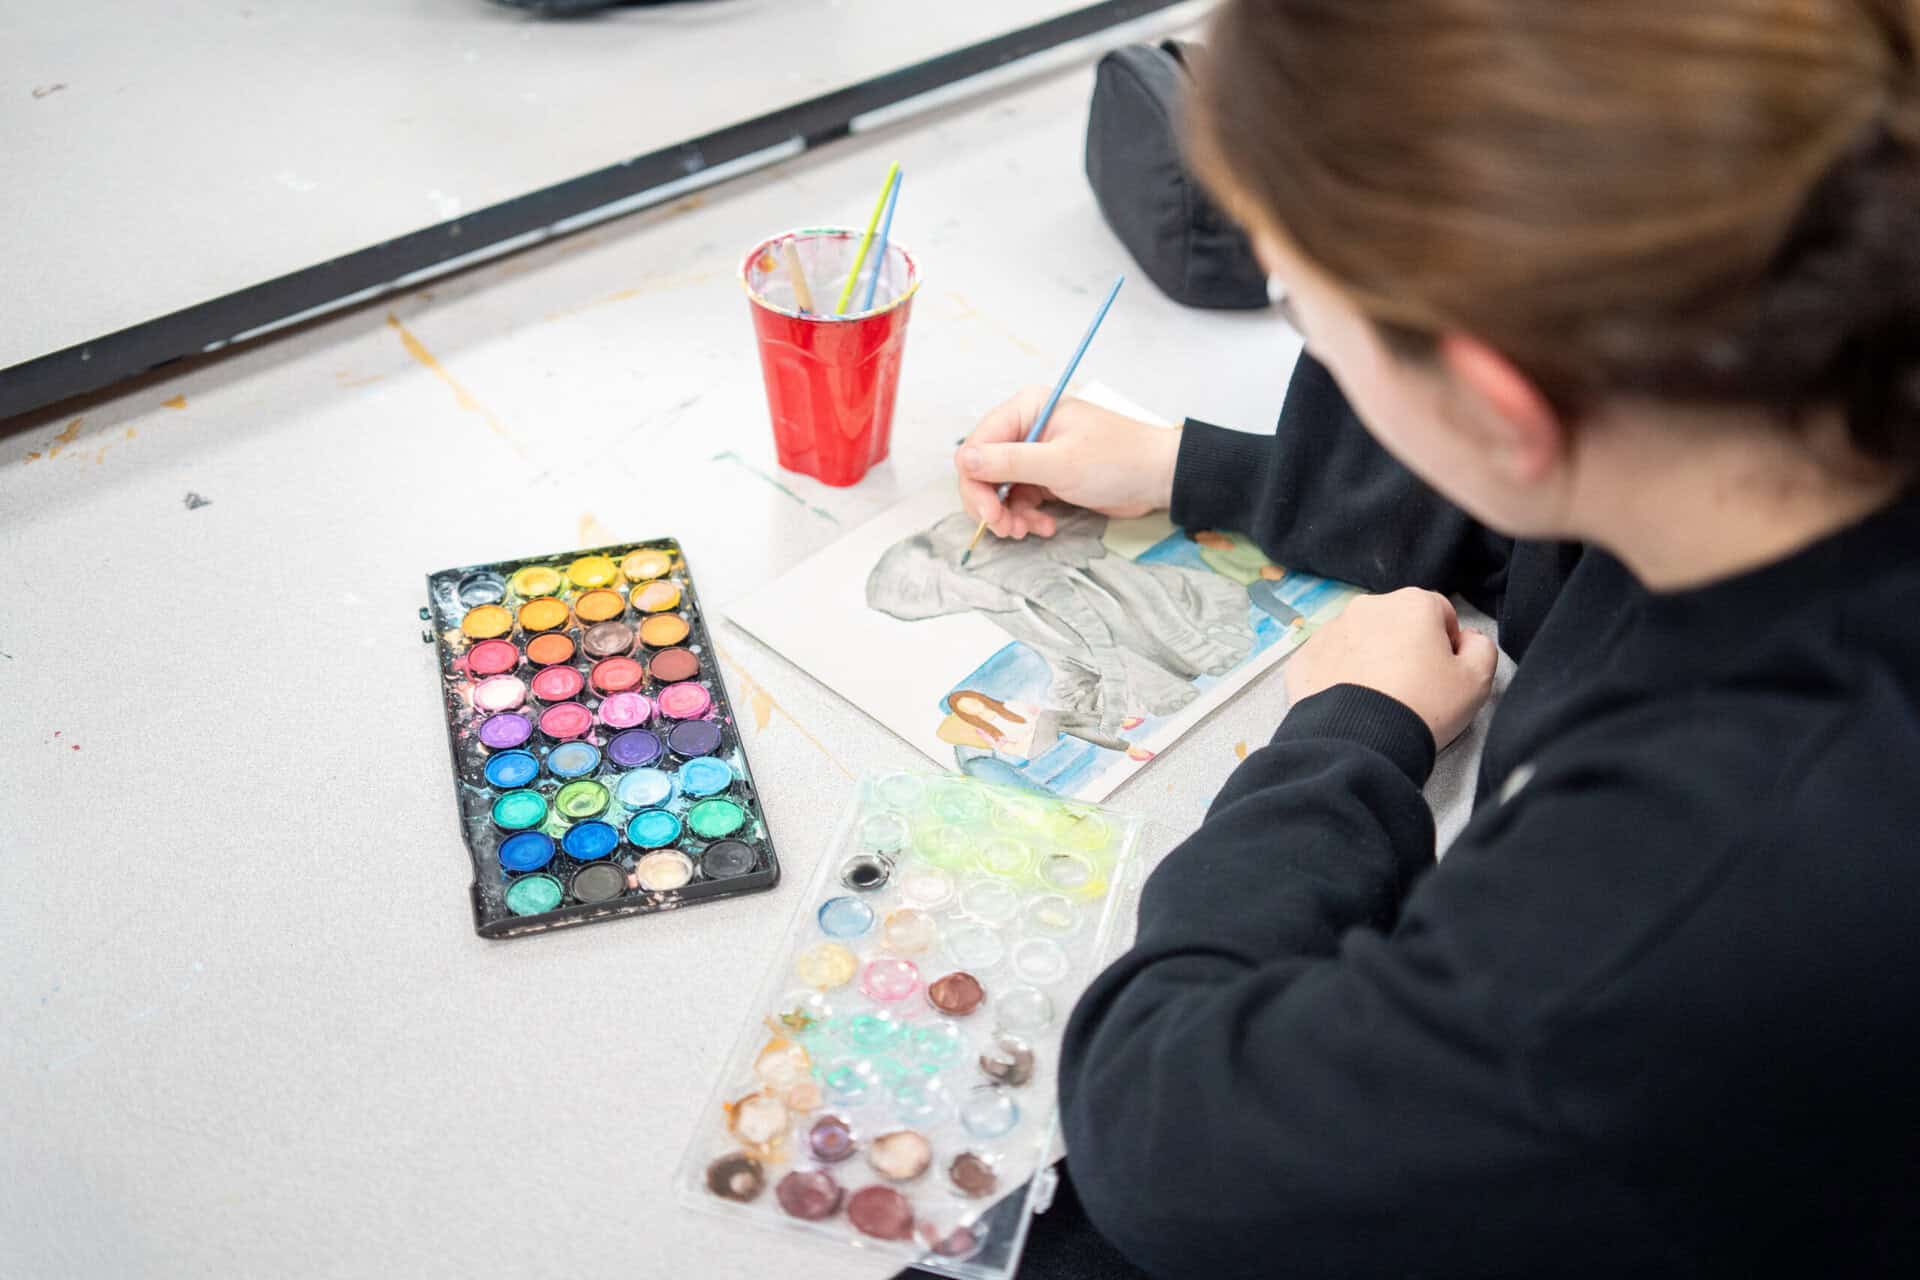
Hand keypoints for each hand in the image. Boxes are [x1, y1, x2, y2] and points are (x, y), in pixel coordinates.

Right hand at [955, 387, 1181, 538]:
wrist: (1159, 478)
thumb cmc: (1118, 460)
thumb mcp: (1060, 463)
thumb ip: (1009, 462)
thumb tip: (963, 459)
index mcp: (1028, 408)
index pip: (978, 444)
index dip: (975, 481)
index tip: (989, 513)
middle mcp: (1027, 427)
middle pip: (983, 469)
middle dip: (990, 503)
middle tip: (1005, 529)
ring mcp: (1036, 453)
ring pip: (1000, 489)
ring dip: (1009, 515)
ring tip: (1027, 531)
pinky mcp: (1047, 476)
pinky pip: (1020, 499)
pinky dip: (1026, 517)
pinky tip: (1044, 527)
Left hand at [1285, 589, 1496, 749]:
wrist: (1359, 742)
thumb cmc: (1424, 705)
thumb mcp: (1476, 681)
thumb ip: (1481, 649)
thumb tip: (1467, 639)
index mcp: (1412, 603)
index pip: (1440, 614)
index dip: (1446, 644)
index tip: (1443, 674)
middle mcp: (1367, 606)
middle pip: (1397, 623)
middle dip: (1406, 648)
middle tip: (1411, 689)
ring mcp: (1330, 630)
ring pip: (1360, 640)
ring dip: (1371, 660)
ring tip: (1378, 699)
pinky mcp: (1303, 657)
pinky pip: (1329, 661)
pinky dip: (1339, 676)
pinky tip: (1350, 703)